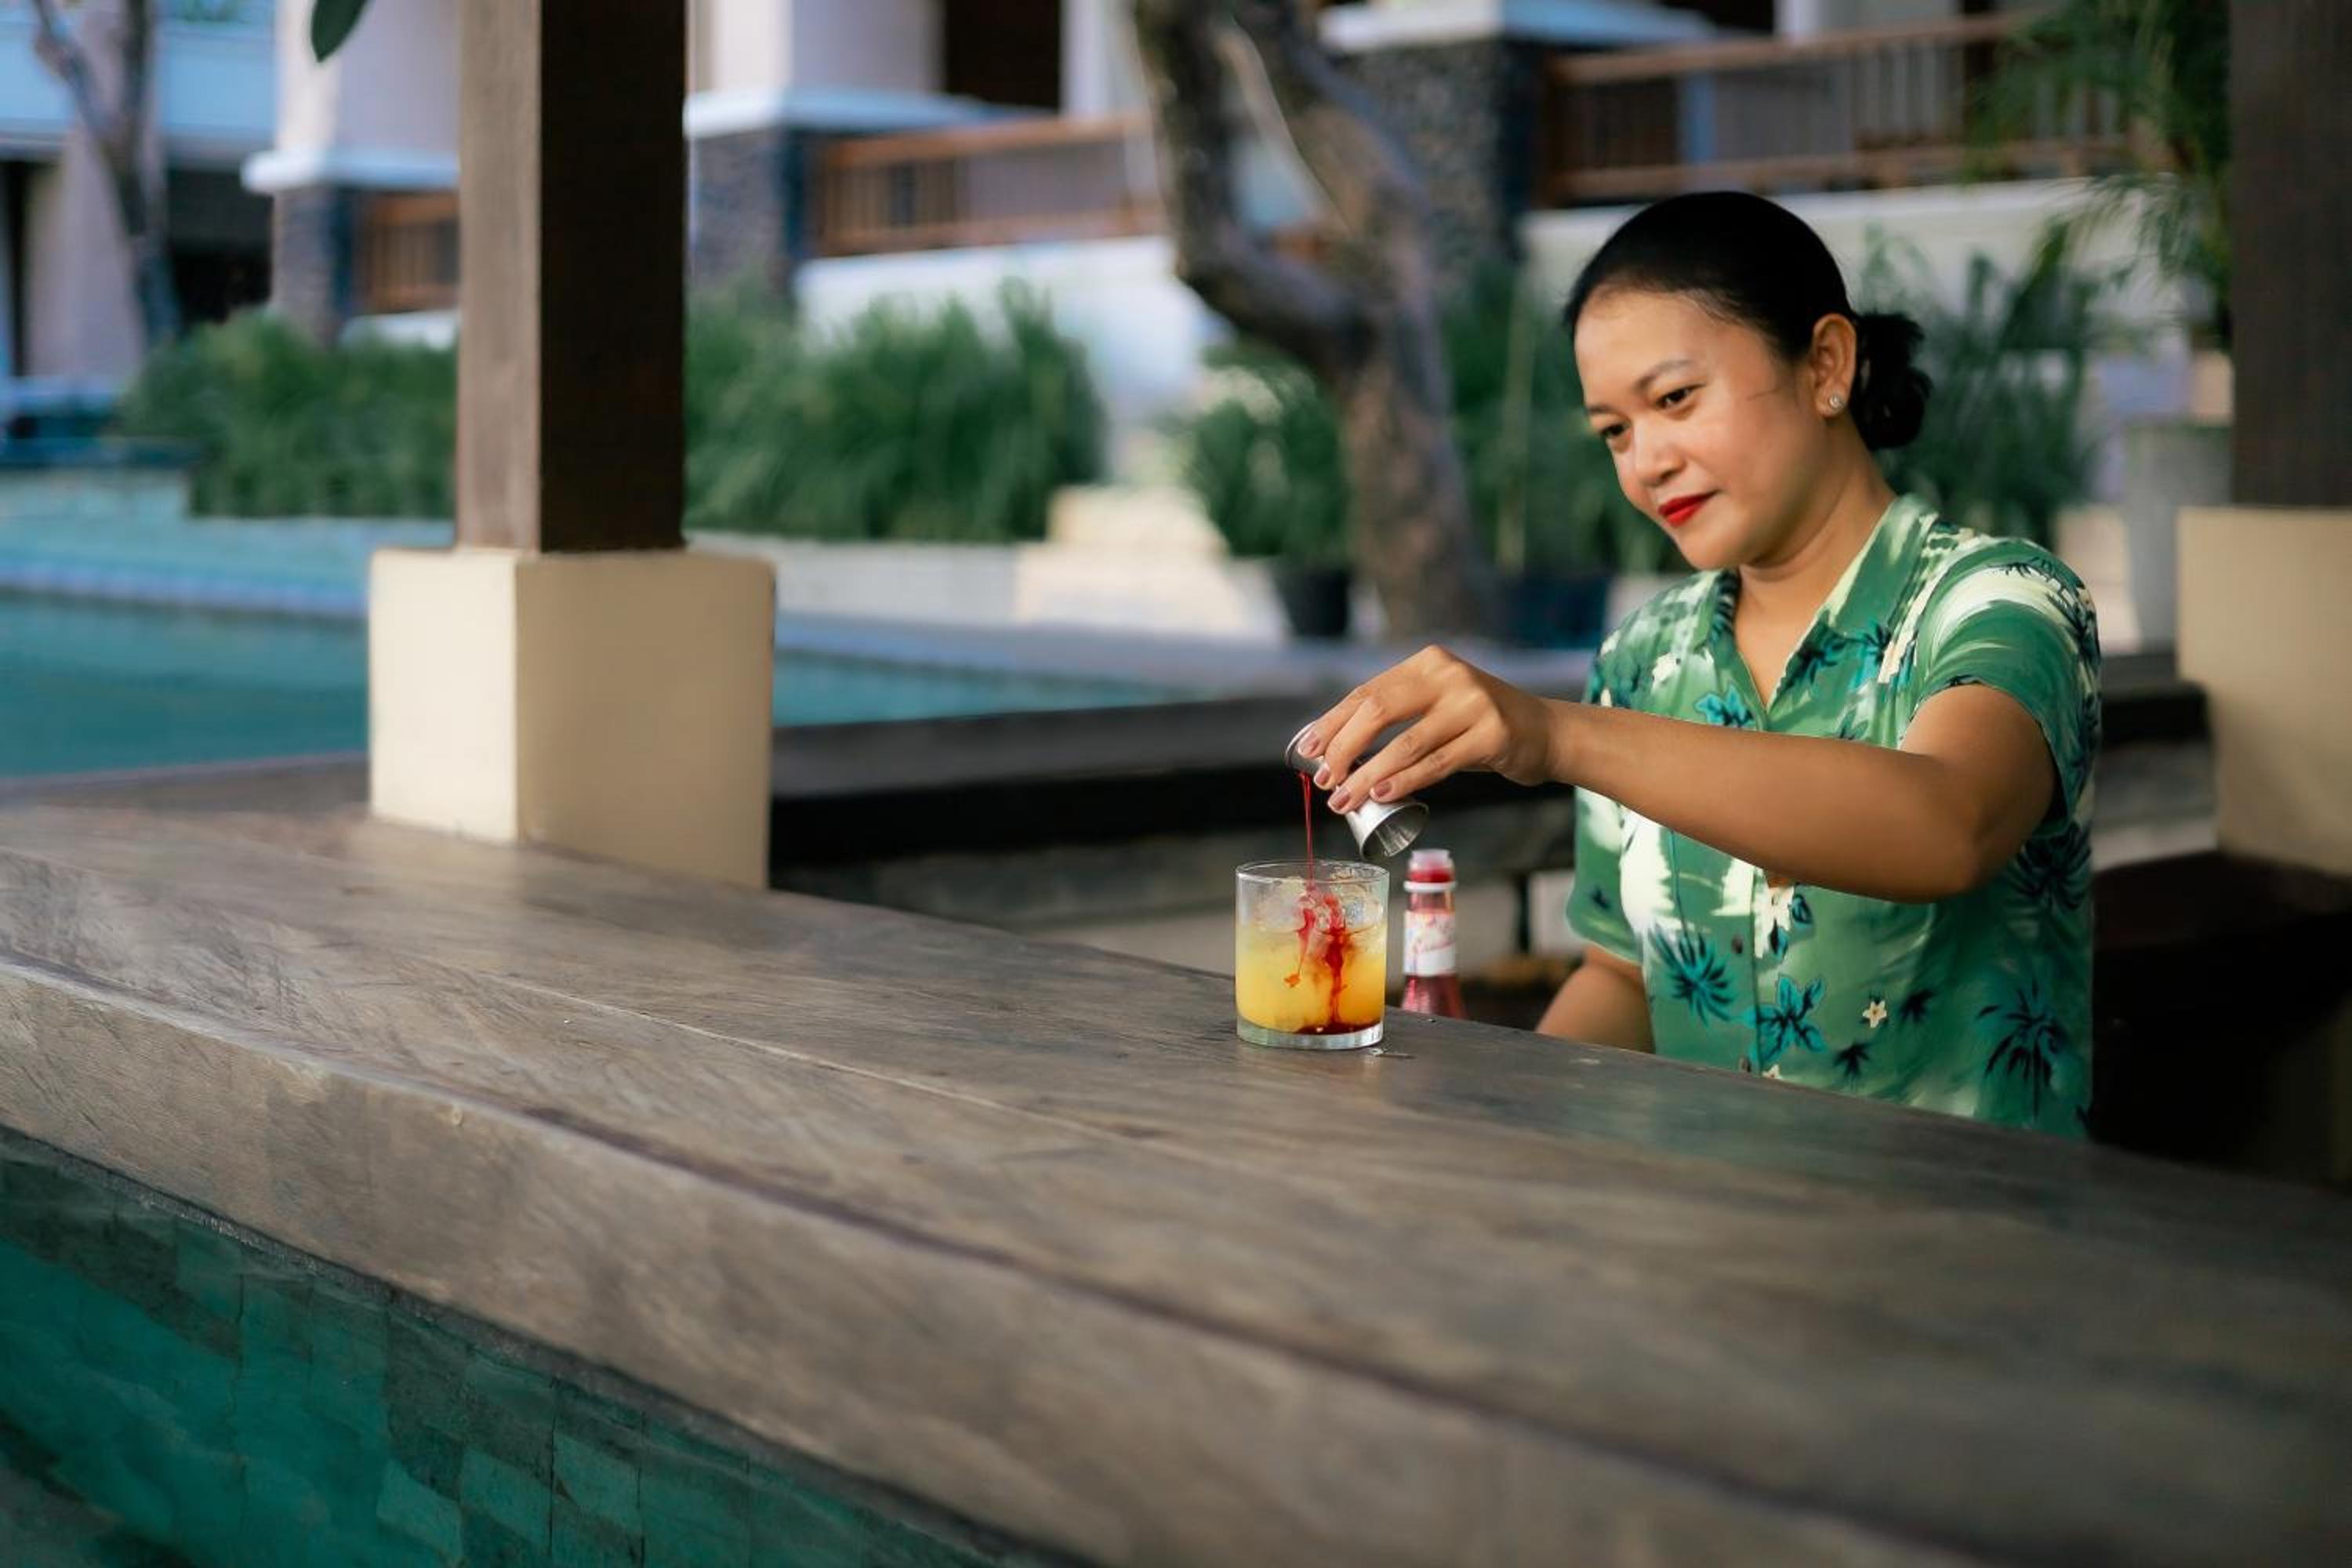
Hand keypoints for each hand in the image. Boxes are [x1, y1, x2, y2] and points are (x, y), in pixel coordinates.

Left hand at [1297, 646, 1560, 812]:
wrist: (1544, 732)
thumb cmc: (1477, 727)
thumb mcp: (1438, 708)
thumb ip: (1398, 719)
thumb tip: (1336, 754)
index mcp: (1427, 663)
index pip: (1366, 692)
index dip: (1332, 723)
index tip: (1308, 751)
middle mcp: (1448, 675)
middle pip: (1378, 710)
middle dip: (1344, 748)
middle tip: (1326, 780)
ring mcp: (1473, 702)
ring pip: (1405, 743)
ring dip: (1368, 775)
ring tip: (1345, 799)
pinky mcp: (1492, 734)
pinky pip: (1437, 762)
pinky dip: (1406, 781)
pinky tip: (1384, 794)